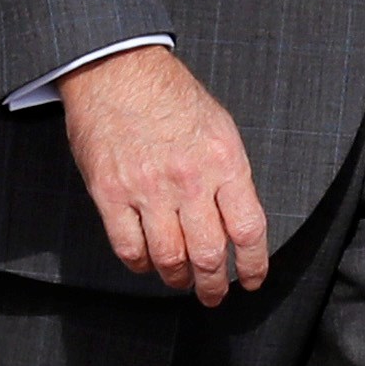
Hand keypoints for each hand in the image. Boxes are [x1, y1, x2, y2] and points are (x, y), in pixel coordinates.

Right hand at [62, 46, 268, 303]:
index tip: (253, 279)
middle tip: (214, 294)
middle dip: (215, 285)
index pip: (248, 229)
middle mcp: (189, 180)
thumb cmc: (170, 95)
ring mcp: (147, 189)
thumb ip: (230, 175)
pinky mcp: (110, 194)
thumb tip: (238, 221)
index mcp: (224, 162)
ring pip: (169, 258)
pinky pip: (129, 248)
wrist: (117, 71)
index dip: (255, 264)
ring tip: (182, 282)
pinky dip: (142, 265)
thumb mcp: (220, 128)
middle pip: (209, 254)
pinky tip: (148, 264)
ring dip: (178, 279)